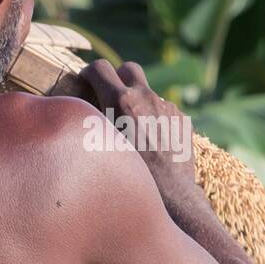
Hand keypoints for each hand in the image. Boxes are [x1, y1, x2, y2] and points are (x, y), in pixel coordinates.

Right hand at [79, 59, 197, 205]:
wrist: (171, 196)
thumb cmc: (129, 176)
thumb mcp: (100, 147)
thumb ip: (92, 122)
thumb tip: (82, 111)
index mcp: (121, 101)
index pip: (100, 68)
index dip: (89, 72)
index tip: (86, 81)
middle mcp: (146, 97)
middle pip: (128, 68)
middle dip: (118, 77)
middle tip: (110, 95)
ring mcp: (167, 107)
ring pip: (148, 92)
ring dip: (138, 102)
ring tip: (132, 129)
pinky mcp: (182, 119)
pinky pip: (164, 110)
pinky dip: (155, 118)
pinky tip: (151, 142)